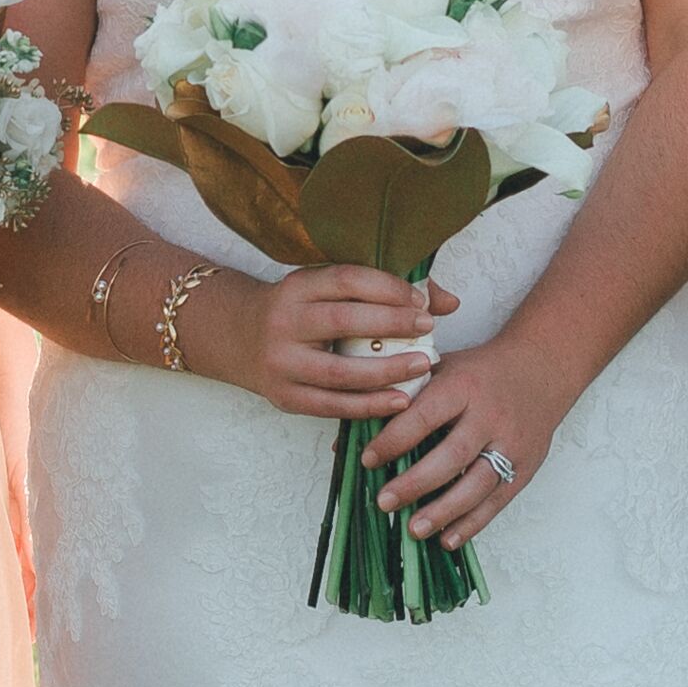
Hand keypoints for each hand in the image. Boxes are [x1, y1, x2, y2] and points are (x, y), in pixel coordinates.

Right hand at [208, 262, 456, 418]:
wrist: (238, 337)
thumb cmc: (300, 310)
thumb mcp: (327, 289)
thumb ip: (386, 290)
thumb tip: (448, 301)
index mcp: (297, 286)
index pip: (345, 280)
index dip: (386, 288)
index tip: (420, 299)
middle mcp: (284, 322)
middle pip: (342, 322)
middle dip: (391, 324)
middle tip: (429, 327)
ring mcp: (281, 363)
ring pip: (338, 372)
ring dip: (387, 372)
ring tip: (423, 366)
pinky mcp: (284, 397)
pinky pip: (332, 405)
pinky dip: (369, 406)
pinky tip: (400, 401)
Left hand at [369, 326, 578, 545]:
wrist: (543, 367)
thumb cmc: (479, 371)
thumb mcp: (440, 370)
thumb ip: (398, 401)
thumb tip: (347, 441)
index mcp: (464, 385)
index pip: (426, 415)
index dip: (395, 439)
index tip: (367, 460)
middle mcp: (491, 415)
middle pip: (453, 454)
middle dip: (417, 482)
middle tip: (384, 502)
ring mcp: (512, 443)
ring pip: (478, 483)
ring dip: (445, 511)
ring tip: (414, 529)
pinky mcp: (527, 466)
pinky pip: (498, 500)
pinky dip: (472, 523)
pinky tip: (447, 540)